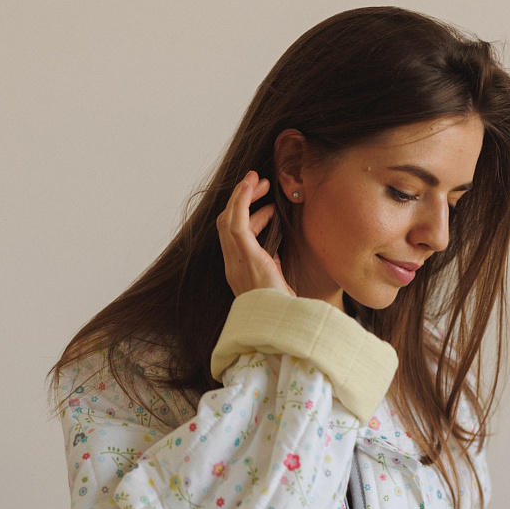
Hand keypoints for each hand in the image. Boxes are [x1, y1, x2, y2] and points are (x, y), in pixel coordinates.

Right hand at [216, 170, 295, 297]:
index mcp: (238, 271)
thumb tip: (276, 253)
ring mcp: (236, 261)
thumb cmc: (283, 309)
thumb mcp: (275, 283)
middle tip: (260, 184)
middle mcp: (232, 265)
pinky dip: (241, 200)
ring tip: (262, 183)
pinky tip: (249, 184)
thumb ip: (271, 266)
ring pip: (229, 219)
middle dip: (242, 200)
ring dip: (243, 195)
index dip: (246, 215)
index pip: (234, 236)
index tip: (264, 203)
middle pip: (227, 223)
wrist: (282, 325)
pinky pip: (237, 222)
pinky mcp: (246, 257)